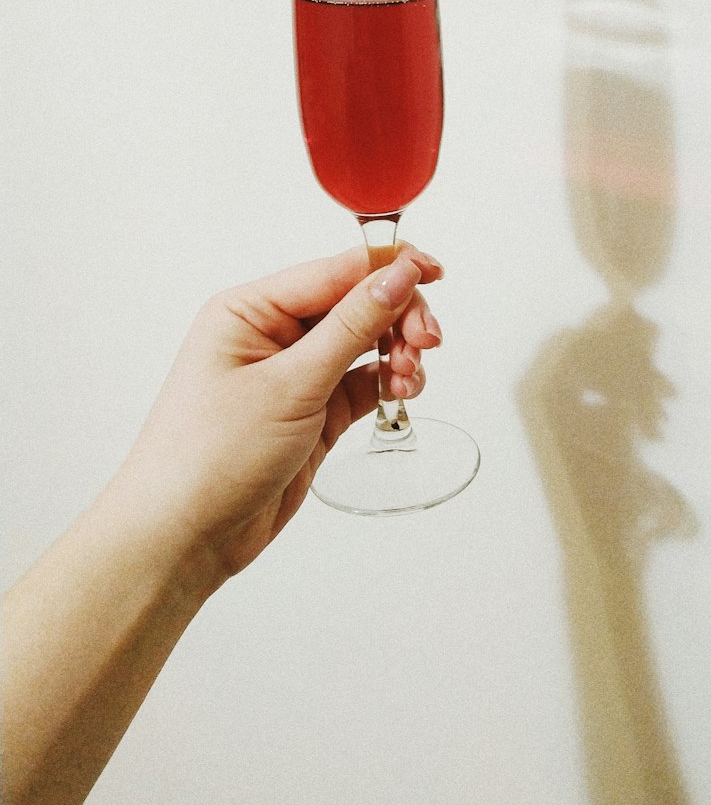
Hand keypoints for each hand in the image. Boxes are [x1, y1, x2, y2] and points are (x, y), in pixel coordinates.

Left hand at [112, 244, 443, 590]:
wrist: (184, 537)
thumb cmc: (206, 458)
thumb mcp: (289, 384)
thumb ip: (351, 327)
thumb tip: (396, 276)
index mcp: (251, 310)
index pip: (334, 271)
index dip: (388, 267)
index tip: (433, 272)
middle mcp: (273, 335)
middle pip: (357, 303)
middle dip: (398, 317)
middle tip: (426, 342)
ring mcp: (295, 375)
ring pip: (367, 342)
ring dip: (398, 351)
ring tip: (409, 377)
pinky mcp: (314, 412)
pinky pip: (365, 381)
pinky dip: (390, 382)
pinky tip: (402, 391)